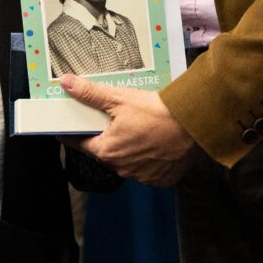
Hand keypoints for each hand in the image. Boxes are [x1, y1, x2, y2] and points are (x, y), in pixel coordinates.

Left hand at [57, 75, 199, 185]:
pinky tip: (153, 142)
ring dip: (127, 148)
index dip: (74, 133)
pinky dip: (147, 157)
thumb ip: (91, 94)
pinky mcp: (160, 179)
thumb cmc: (157, 113)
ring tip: (137, 129)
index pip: (80, 144)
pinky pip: (147, 169)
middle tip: (112, 120)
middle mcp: (122, 168)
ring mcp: (142, 176)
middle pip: (105, 151)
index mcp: (107, 151)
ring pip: (126, 161)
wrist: (194, 125)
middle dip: (106, 137)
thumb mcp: (120, 99)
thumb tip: (68, 84)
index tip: (70, 128)